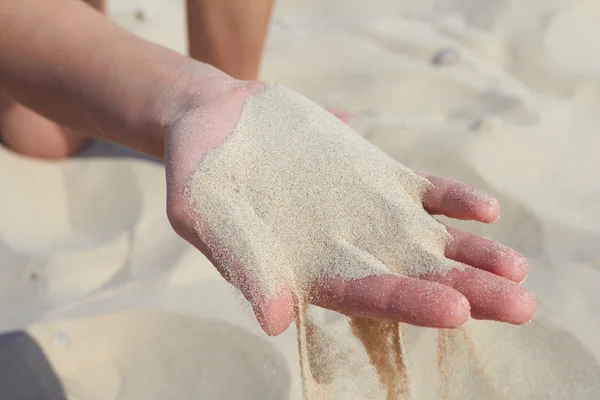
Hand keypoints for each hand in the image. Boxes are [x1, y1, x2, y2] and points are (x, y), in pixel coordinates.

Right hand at [165, 79, 534, 335]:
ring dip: (473, 254)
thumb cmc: (198, 171)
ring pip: (430, 240)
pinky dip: (454, 201)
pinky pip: (424, 193)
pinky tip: (485, 211)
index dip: (409, 303)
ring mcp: (367, 211)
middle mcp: (347, 247)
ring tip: (515, 268)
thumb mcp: (203, 213)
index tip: (456, 309)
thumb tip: (273, 321)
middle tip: (518, 305)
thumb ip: (240, 260)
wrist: (216, 119)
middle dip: (466, 292)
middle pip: (414, 277)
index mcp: (307, 269)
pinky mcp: (375, 175)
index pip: (366, 295)